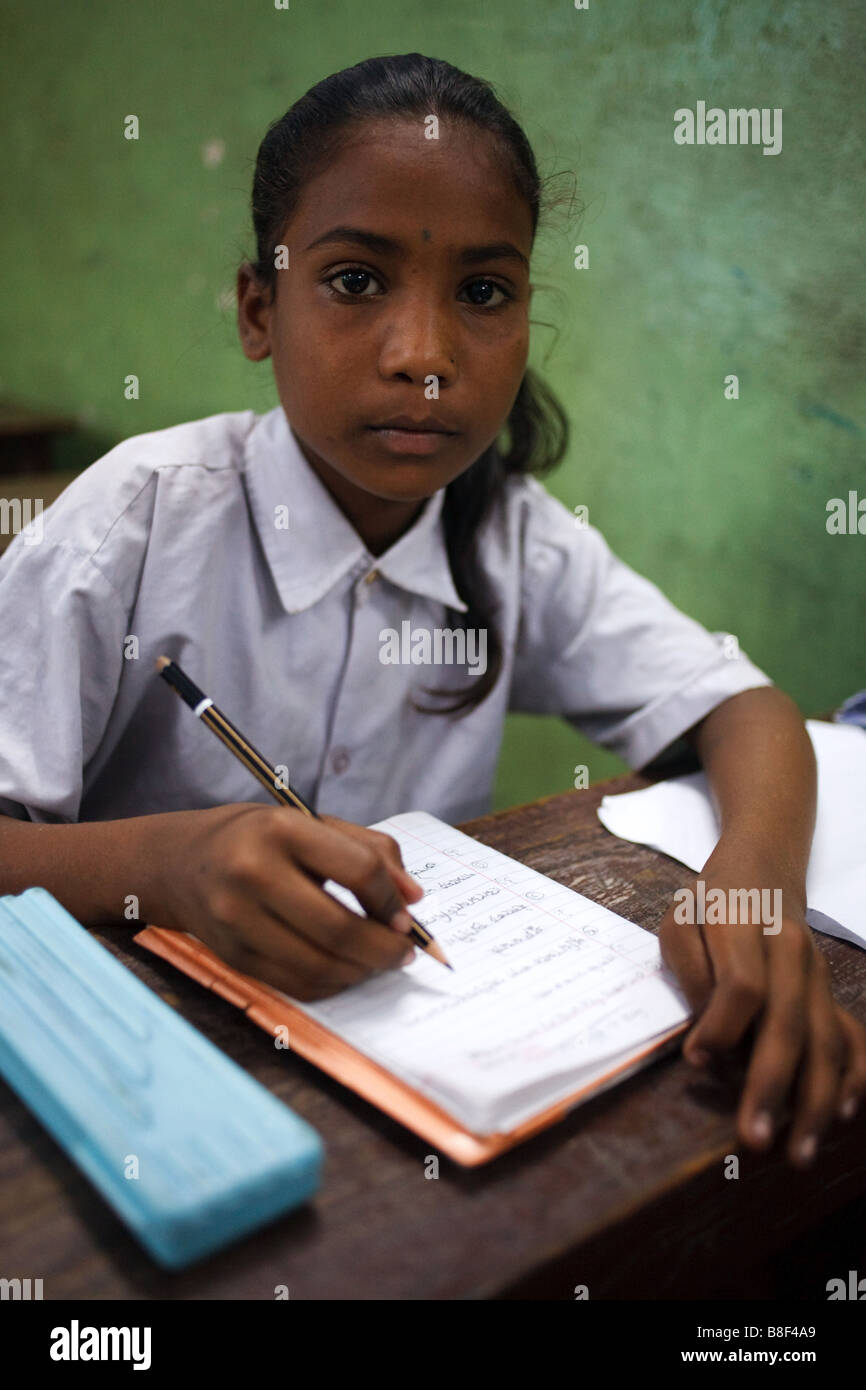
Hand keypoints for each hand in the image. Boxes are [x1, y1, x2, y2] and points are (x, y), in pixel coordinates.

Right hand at [161, 803, 423, 1000]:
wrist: (183, 862)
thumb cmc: (262, 839)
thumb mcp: (314, 824)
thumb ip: (371, 850)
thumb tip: (413, 897)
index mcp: (281, 829)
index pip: (359, 870)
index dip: (391, 900)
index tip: (407, 916)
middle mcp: (252, 872)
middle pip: (339, 928)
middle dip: (385, 949)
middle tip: (406, 952)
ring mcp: (237, 919)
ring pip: (319, 965)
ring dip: (362, 971)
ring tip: (379, 962)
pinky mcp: (232, 956)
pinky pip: (296, 984)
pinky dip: (332, 984)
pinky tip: (346, 970)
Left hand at [657, 841, 865, 1165]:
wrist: (762, 868)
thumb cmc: (711, 902)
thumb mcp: (680, 919)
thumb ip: (689, 969)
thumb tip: (704, 1032)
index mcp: (746, 926)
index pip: (742, 985)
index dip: (721, 1026)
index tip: (695, 1061)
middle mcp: (791, 952)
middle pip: (789, 1022)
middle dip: (772, 1085)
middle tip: (755, 1139)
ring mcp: (816, 974)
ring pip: (826, 1040)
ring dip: (814, 1101)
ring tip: (798, 1152)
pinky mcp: (827, 992)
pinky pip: (850, 1037)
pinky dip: (852, 1078)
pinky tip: (842, 1115)